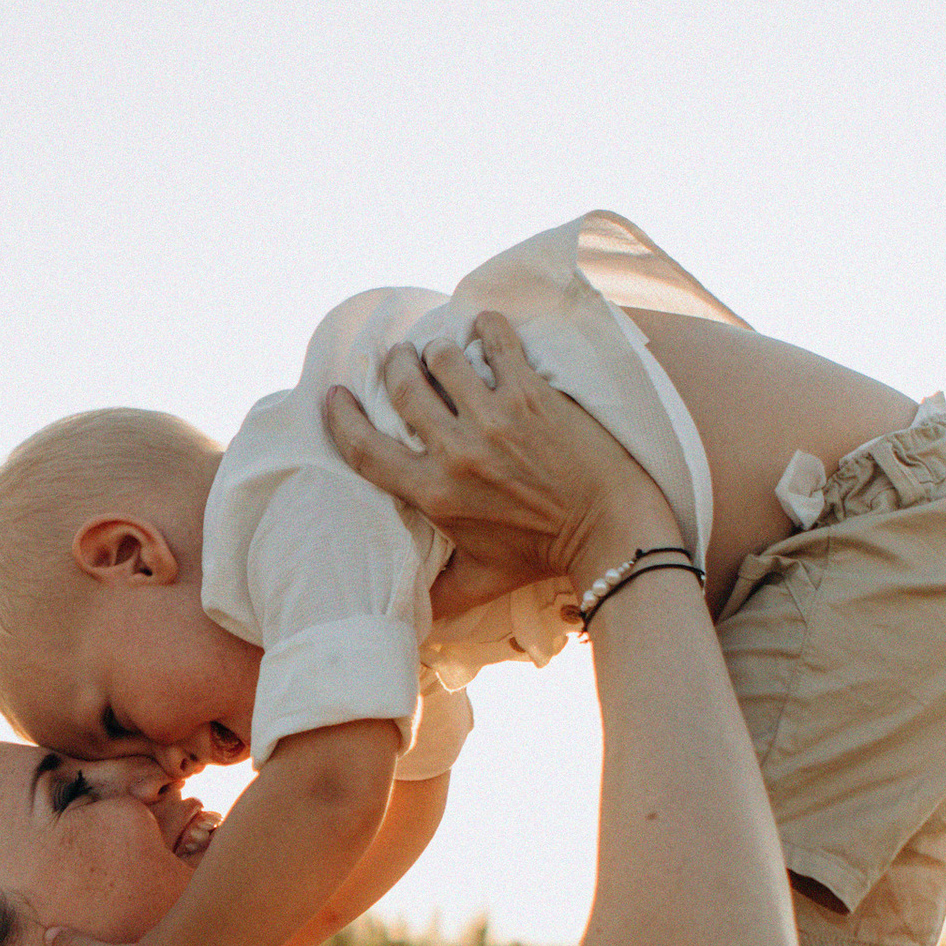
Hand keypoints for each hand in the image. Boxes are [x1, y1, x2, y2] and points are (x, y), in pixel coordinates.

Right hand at [323, 313, 680, 601]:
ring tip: (445, 351)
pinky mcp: (532, 394)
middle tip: (401, 359)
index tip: (336, 395)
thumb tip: (409, 619)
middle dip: (395, 364)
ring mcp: (494, 418)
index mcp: (434, 496)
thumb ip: (438, 596)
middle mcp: (456, 453)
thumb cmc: (542, 557)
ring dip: (438, 348)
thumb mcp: (480, 582)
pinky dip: (486, 326)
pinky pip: (496, 340)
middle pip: (402, 386)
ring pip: (442, 356)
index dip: (341, 417)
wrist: (610, 530)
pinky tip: (484, 328)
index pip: (365, 449)